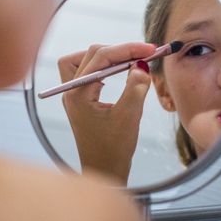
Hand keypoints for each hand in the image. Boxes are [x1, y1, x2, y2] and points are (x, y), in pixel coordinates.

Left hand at [58, 42, 155, 184]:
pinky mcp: (82, 99)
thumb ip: (135, 87)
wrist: (103, 172)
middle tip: (145, 53)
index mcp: (78, 93)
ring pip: (84, 60)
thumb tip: (141, 66)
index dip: (127, 49)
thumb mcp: (129, 116)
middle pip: (91, 54)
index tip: (149, 49)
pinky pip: (89, 72)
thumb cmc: (113, 150)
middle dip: (119, 50)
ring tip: (131, 59)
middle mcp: (72, 90)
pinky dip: (105, 66)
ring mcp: (75, 94)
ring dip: (108, 56)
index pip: (101, 57)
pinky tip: (120, 71)